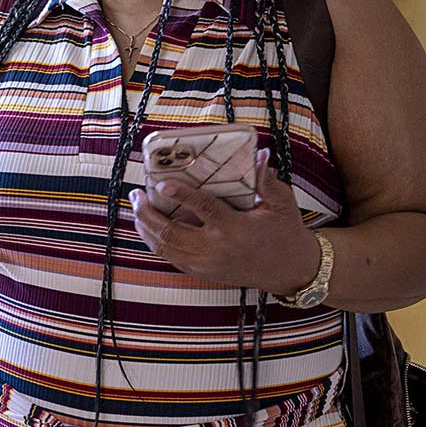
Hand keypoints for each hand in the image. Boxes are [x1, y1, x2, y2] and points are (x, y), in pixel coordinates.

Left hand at [131, 147, 317, 293]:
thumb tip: (259, 154)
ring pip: (165, 247)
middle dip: (147, 213)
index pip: (204, 209)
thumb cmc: (285, 231)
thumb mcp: (282, 204)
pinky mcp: (201, 273)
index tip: (162, 183)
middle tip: (136, 194)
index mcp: (235, 229)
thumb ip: (267, 180)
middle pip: (171, 233)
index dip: (182, 195)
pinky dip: (155, 241)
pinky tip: (147, 225)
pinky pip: (170, 257)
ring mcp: (206, 264)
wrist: (289, 270)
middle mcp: (216, 249)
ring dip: (145, 227)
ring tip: (136, 206)